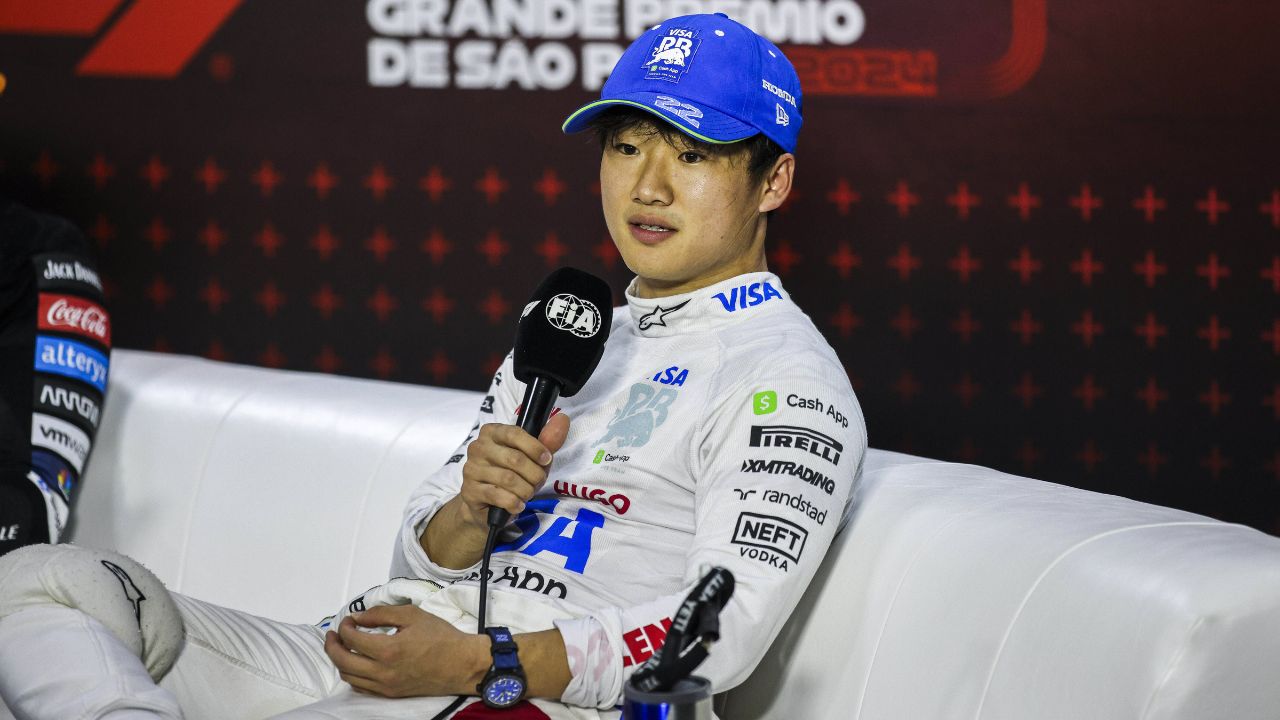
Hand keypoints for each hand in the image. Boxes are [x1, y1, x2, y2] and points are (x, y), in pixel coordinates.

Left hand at [323, 605, 487, 697]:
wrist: (461, 664)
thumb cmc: (440, 637)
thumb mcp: (412, 615)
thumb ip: (382, 614)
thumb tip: (359, 617)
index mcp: (388, 650)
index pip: (352, 639)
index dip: (345, 626)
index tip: (350, 619)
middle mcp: (383, 672)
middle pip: (342, 661)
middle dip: (332, 645)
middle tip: (334, 634)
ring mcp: (386, 686)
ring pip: (348, 676)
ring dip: (340, 660)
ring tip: (342, 647)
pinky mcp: (390, 694)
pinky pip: (361, 687)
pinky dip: (352, 675)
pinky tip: (356, 663)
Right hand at [458, 413, 569, 528]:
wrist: (488, 504)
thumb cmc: (513, 475)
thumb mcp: (533, 457)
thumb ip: (547, 440)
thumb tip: (562, 419)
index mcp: (492, 432)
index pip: (515, 433)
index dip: (535, 447)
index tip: (546, 459)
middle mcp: (478, 447)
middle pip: (514, 459)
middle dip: (534, 474)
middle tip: (538, 481)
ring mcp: (471, 469)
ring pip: (508, 479)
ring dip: (526, 490)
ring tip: (527, 493)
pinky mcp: (470, 491)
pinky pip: (498, 496)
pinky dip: (514, 502)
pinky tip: (518, 504)